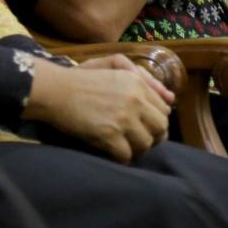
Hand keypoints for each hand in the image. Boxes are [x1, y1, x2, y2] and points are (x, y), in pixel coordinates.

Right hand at [24, 54, 172, 162]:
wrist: (57, 91)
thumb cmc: (83, 79)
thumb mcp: (115, 69)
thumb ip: (144, 79)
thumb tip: (170, 99)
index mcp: (138, 84)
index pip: (164, 109)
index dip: (156, 121)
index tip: (146, 127)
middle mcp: (135, 100)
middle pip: (161, 128)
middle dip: (153, 137)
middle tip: (140, 141)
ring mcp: (123, 119)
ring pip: (146, 144)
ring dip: (137, 149)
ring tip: (126, 148)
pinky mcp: (109, 135)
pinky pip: (126, 155)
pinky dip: (122, 158)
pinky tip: (114, 153)